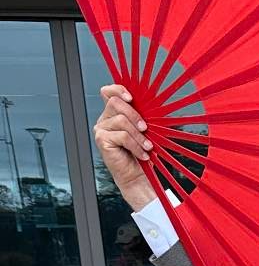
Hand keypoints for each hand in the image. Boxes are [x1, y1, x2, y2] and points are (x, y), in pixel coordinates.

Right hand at [92, 84, 155, 209]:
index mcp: (114, 113)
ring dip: (138, 135)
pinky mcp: (101, 140)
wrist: (137, 175)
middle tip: (146, 129)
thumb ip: (141, 116)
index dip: (118, 90)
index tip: (132, 98)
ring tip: (147, 146)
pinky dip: (136, 145)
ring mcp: (101, 129)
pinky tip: (142, 154)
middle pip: (115, 103)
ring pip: (121, 120)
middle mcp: (105, 119)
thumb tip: (151, 104)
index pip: (108, 92)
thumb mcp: (144, 130)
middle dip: (135, 115)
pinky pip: (122, 136)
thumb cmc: (142, 152)